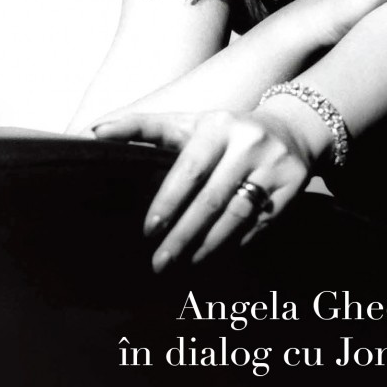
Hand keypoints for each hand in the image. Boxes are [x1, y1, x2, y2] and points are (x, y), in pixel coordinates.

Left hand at [92, 105, 323, 270]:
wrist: (291, 128)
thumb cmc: (223, 131)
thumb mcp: (187, 123)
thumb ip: (141, 126)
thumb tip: (92, 131)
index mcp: (217, 125)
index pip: (190, 168)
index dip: (169, 201)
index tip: (149, 230)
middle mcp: (248, 142)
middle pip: (212, 199)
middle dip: (183, 235)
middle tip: (159, 263)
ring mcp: (274, 164)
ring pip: (237, 215)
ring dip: (209, 245)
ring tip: (186, 263)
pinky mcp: (294, 185)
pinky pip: (261, 223)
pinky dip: (239, 241)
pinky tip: (220, 254)